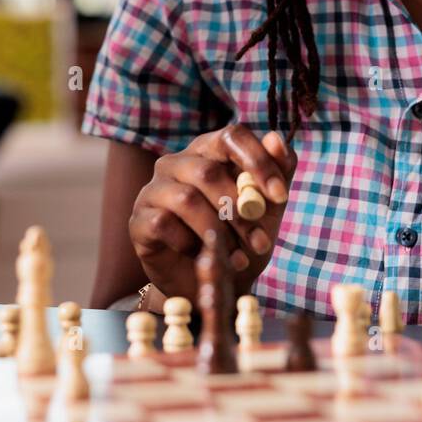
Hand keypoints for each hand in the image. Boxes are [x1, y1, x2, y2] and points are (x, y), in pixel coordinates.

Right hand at [129, 123, 296, 303]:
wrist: (207, 285)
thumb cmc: (237, 239)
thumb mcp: (267, 209)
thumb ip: (277, 172)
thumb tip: (276, 139)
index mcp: (208, 151)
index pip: (232, 136)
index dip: (258, 162)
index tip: (281, 196)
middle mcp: (176, 163)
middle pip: (208, 172)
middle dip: (241, 211)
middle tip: (262, 242)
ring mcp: (154, 190)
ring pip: (187, 199)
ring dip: (219, 232)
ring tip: (238, 258)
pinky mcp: (139, 220)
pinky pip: (163, 223)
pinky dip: (190, 243)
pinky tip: (203, 257)